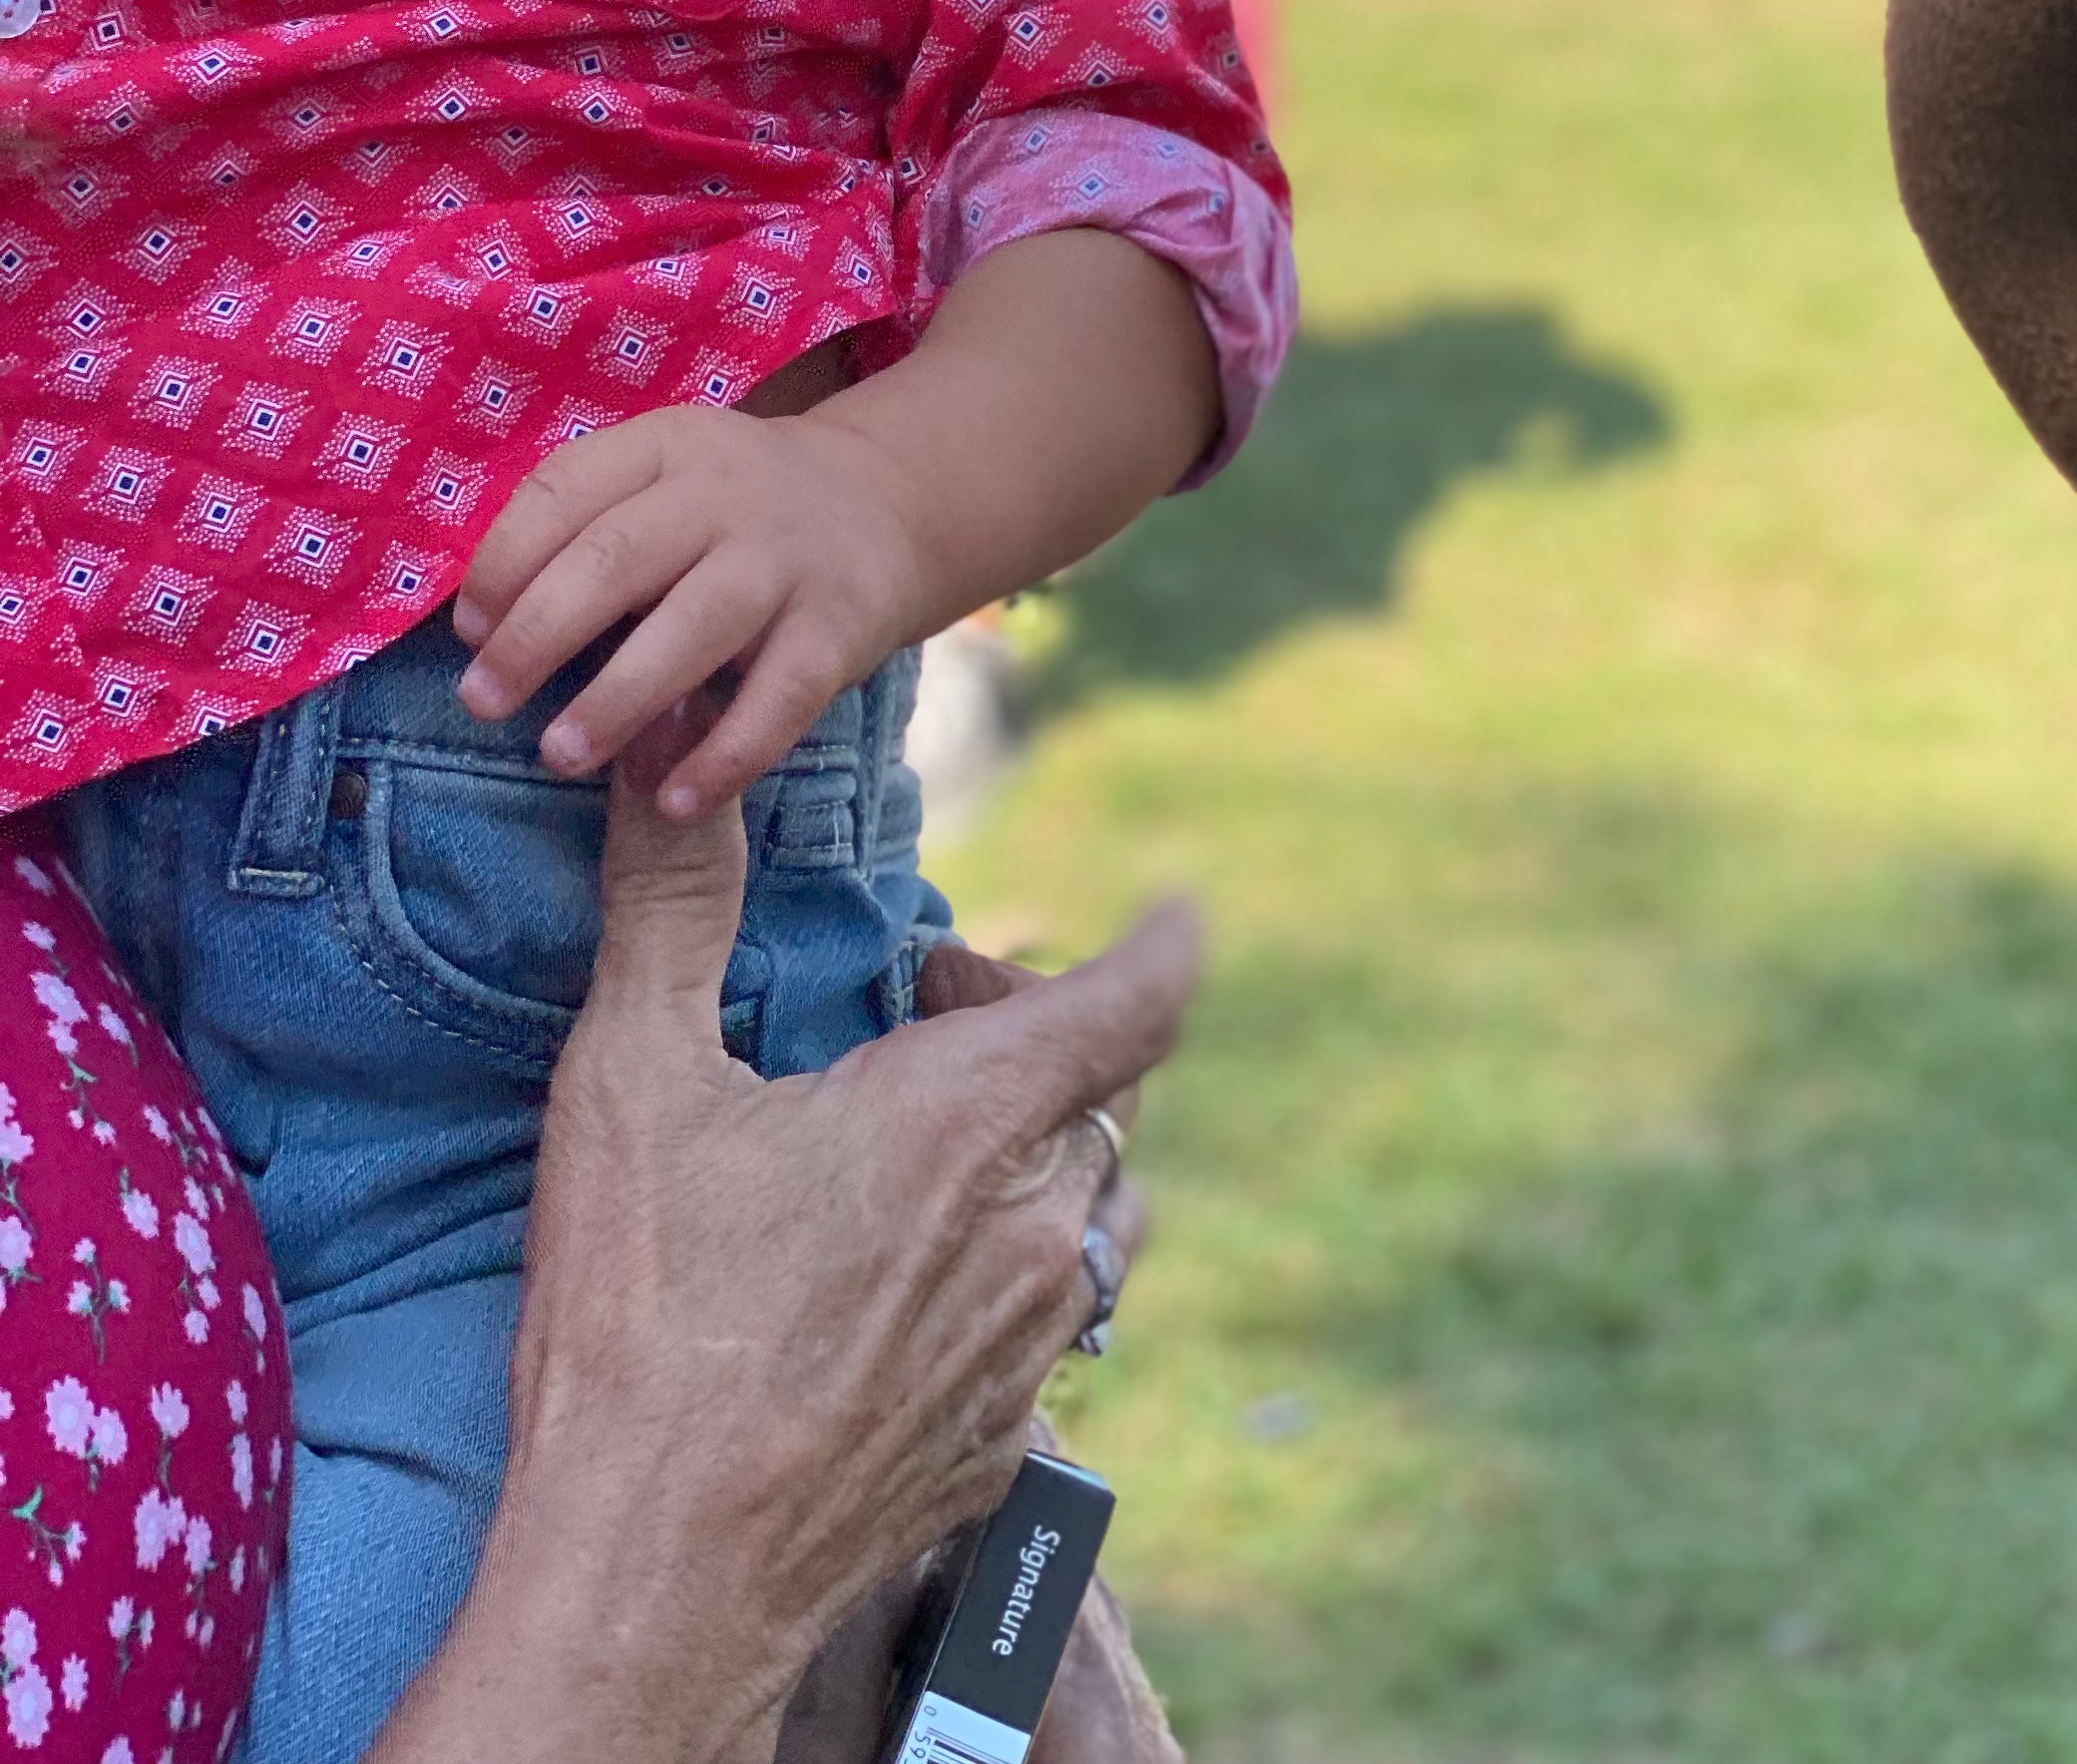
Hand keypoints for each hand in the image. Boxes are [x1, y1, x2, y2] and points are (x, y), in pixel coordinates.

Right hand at [376, 770, 1198, 1763]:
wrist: (652, 1581)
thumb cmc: (642, 1324)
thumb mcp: (631, 1081)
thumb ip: (669, 907)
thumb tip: (663, 767)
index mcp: (975, 1119)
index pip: (1141, 998)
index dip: (1164, 940)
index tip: (1174, 905)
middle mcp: (1034, 1228)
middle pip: (1107, 1096)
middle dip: (1036, 1032)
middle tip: (927, 1017)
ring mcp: (1026, 1349)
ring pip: (1094, 1217)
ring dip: (1039, 1162)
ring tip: (935, 1151)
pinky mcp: (995, 1447)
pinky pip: (1047, 1333)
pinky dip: (1006, 1280)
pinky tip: (907, 1288)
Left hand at [451, 403, 927, 815]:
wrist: (884, 507)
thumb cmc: (729, 514)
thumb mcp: (663, 482)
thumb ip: (583, 531)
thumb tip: (481, 628)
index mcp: (666, 445)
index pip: (565, 490)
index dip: (503, 563)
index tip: (468, 632)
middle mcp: (727, 492)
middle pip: (616, 559)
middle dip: (536, 636)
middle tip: (483, 703)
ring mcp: (787, 560)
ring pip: (695, 626)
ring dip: (618, 698)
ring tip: (560, 755)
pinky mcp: (840, 629)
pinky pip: (779, 698)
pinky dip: (724, 754)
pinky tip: (673, 800)